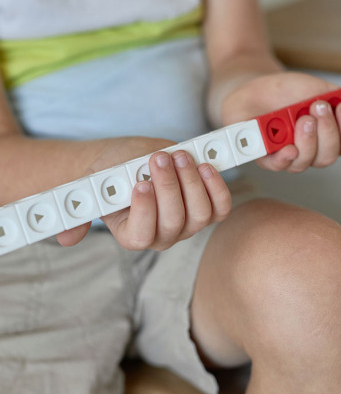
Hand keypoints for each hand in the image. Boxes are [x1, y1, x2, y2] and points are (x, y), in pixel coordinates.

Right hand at [57, 137, 231, 250]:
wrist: (135, 160)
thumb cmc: (114, 171)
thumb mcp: (93, 183)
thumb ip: (81, 206)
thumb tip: (66, 238)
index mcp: (132, 234)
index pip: (142, 235)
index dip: (144, 211)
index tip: (141, 183)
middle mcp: (163, 235)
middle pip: (174, 221)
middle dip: (169, 186)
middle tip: (160, 158)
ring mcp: (189, 225)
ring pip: (200, 214)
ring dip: (192, 182)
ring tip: (179, 156)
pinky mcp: (208, 210)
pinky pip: (220, 207)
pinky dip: (217, 187)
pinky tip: (205, 166)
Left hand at [221, 71, 340, 172]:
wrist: (253, 85)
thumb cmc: (287, 91)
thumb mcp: (319, 90)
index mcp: (327, 138)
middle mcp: (309, 151)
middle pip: (329, 156)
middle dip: (328, 132)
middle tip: (320, 107)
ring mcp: (286, 156)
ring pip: (306, 162)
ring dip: (309, 141)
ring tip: (302, 117)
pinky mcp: (263, 156)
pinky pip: (277, 165)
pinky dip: (284, 158)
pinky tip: (288, 148)